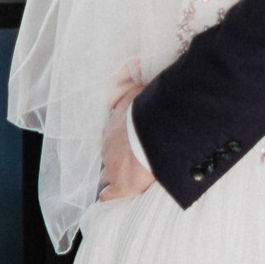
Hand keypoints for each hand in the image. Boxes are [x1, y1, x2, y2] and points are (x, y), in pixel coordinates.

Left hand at [99, 75, 156, 201]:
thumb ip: (133, 81)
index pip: (111, 140)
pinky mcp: (122, 186)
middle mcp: (108, 148)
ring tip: (126, 182)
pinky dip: (112, 197)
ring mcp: (113, 167)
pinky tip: (115, 200)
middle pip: (107, 159)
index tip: (128, 146)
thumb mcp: (139, 91)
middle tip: (130, 164)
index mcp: (114, 128)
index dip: (120, 145)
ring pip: (107, 177)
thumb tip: (132, 63)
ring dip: (115, 179)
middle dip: (116, 163)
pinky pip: (109, 196)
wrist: (158, 132)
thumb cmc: (152, 111)